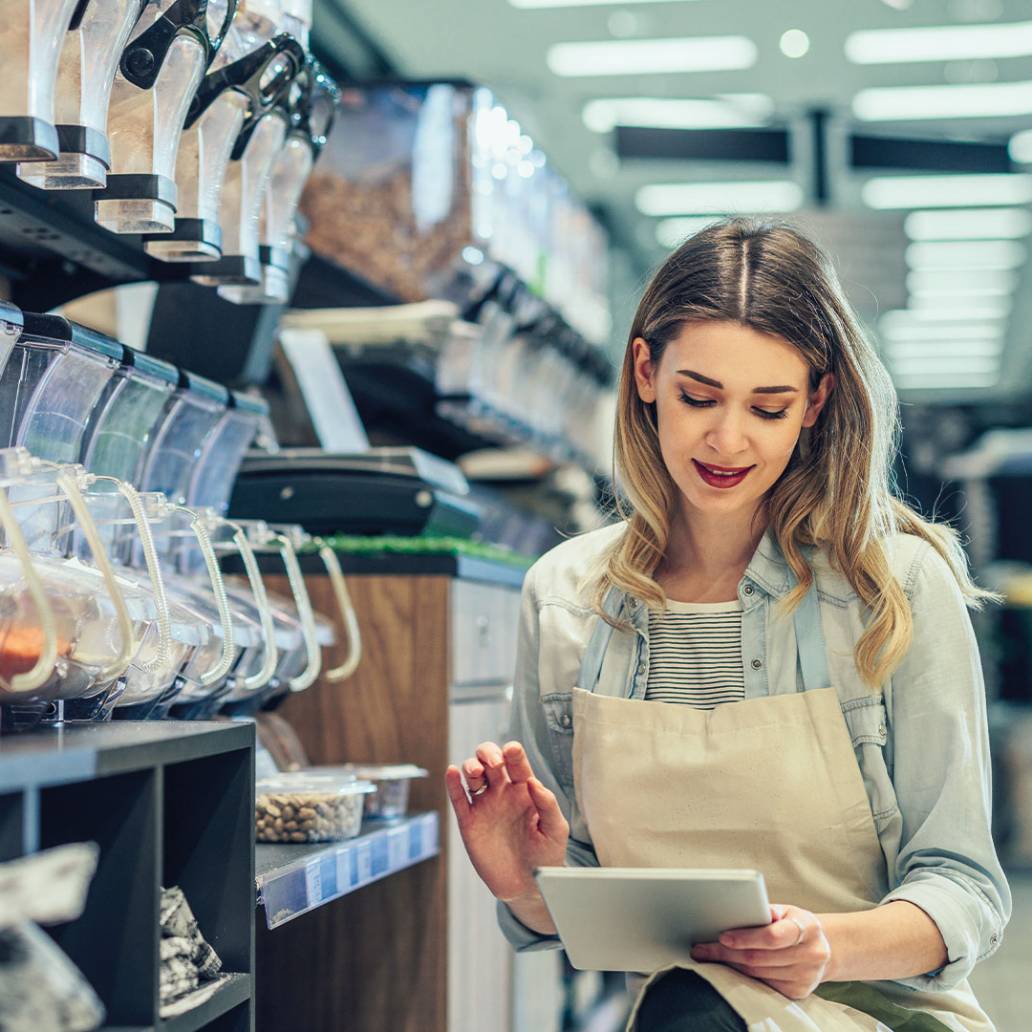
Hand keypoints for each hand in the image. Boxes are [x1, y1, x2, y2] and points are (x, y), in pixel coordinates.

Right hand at [445, 740, 568, 903]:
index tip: (512, 751)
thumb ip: (548, 804)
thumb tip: (533, 782)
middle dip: (488, 752)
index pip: (516, 762)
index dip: (512, 752)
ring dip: (470, 765)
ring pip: (471, 774)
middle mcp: (503, 792)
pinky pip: (458, 798)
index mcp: (525, 789)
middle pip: (489, 759)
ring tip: (476, 772)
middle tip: (494, 763)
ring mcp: (485, 805)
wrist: (527, 886)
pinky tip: (451, 772)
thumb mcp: (555, 830)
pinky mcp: (469, 822)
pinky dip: (452, 783)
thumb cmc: (546, 856)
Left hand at [690, 904, 831, 999]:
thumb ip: (766, 910)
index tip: (722, 936)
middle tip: (702, 948)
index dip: (746, 938)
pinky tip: (728, 966)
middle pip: (760, 957)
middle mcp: (812, 954)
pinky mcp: (799, 992)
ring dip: (730, 965)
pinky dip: (742, 975)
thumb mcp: (787, 910)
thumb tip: (738, 908)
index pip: (774, 936)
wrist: (822, 948)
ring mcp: (807, 976)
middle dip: (727, 953)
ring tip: (708, 955)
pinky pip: (763, 985)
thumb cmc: (795, 924)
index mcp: (808, 927)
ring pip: (758, 973)